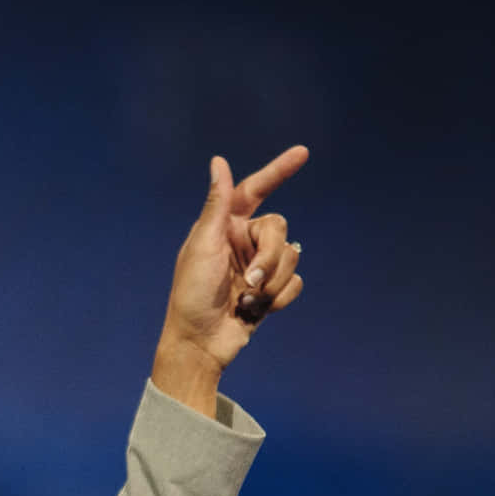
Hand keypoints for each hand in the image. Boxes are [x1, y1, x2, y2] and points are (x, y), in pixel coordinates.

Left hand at [151, 147, 306, 415]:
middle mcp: (243, 241)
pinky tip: (257, 310)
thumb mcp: (202, 246)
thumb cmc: (192, 294)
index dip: (278, 171)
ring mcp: (258, 266)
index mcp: (224, 226)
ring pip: (292, 256)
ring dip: (273, 281)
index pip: (254, 190)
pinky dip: (279, 298)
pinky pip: (295, 282)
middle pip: (279, 228)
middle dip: (269, 257)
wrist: (201, 343)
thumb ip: (216, 205)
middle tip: (250, 280)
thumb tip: (218, 161)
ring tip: (248, 299)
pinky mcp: (271, 290)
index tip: (302, 153)